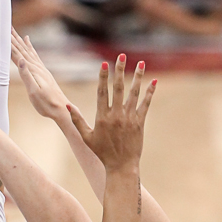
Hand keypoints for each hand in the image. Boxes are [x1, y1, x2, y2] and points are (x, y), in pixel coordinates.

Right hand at [11, 28, 70, 120]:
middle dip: (13, 37)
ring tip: (13, 30)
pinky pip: (33, 54)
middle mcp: (37, 66)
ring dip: (20, 39)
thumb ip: (26, 76)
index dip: (9, 43)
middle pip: (22, 49)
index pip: (18, 54)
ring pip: (27, 50)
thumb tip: (21, 60)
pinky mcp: (43, 71)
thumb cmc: (47, 104)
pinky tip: (28, 41)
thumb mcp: (34, 92)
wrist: (62, 109)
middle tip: (6, 25)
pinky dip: (29, 46)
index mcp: (33, 71)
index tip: (2, 31)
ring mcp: (41, 68)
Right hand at [68, 55, 155, 172]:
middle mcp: (116, 115)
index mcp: (102, 117)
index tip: (104, 64)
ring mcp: (129, 118)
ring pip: (133, 93)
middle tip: (122, 56)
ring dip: (138, 77)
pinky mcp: (139, 122)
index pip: (102, 92)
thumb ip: (77, 120)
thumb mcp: (86, 137)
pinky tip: (154, 82)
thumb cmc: (102, 152)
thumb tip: (67, 105)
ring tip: (142, 63)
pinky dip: (150, 93)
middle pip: (118, 88)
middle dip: (120, 70)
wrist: (121, 166)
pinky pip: (145, 104)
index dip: (103, 77)